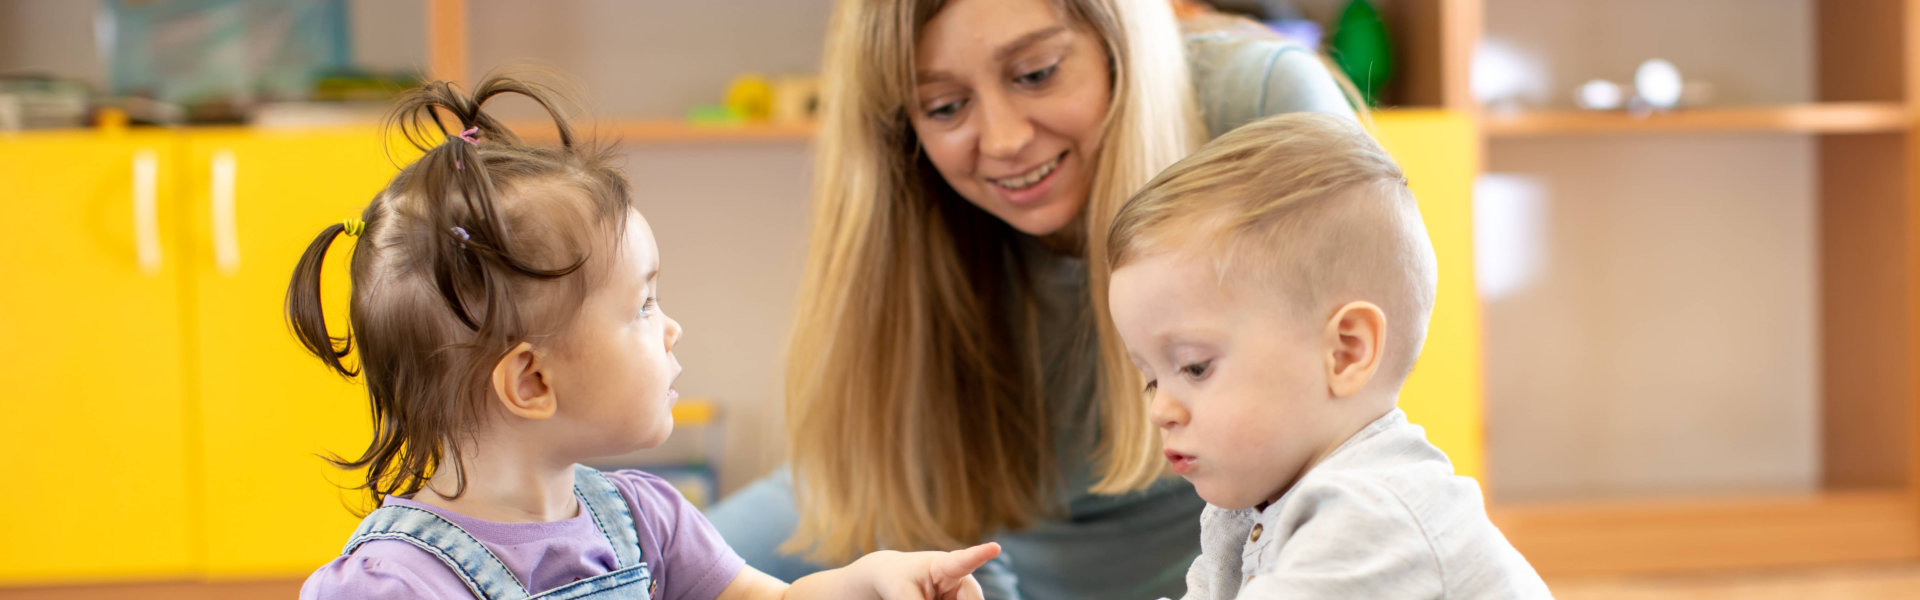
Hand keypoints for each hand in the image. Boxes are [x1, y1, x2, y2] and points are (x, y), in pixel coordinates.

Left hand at [856, 542, 1001, 599]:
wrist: (895, 578)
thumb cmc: (898, 580)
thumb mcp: (902, 595)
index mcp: (945, 565)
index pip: (964, 560)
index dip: (980, 554)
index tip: (994, 548)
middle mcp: (961, 577)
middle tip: (931, 598)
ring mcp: (964, 591)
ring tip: (926, 596)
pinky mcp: (962, 598)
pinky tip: (933, 598)